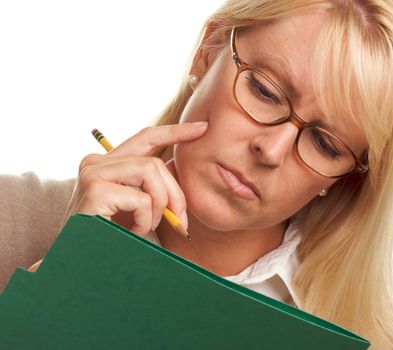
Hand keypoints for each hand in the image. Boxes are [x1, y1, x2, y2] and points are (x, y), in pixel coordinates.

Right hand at [65, 122, 207, 234]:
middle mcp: (96, 162)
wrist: (85, 269)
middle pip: (155, 162)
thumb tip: (182, 168)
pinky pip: (141, 198)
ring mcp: (92, 173)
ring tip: (146, 227)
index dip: (176, 132)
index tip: (202, 128)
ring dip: (158, 207)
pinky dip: (145, 220)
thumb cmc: (116, 240)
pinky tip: (132, 233)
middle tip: (180, 222)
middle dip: (175, 194)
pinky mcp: (94, 190)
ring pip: (150, 171)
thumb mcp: (141, 208)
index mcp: (108, 164)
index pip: (146, 138)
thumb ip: (156, 186)